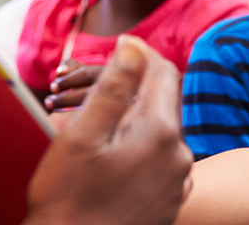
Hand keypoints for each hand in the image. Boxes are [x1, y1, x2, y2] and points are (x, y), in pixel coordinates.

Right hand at [25, 36, 192, 224]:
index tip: (119, 47)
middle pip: (163, 103)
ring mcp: (177, 183)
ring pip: (161, 134)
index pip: (164, 71)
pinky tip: (111, 162)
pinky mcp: (170, 202)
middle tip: (96, 93)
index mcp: (161, 132)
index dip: (140, 53)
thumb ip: (113, 86)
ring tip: (98, 132)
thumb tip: (133, 45)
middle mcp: (180, 157)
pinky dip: (139, 152)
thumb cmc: (68, 199)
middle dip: (134, 91)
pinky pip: (160, 163)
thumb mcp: (83, 135)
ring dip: (136, 123)